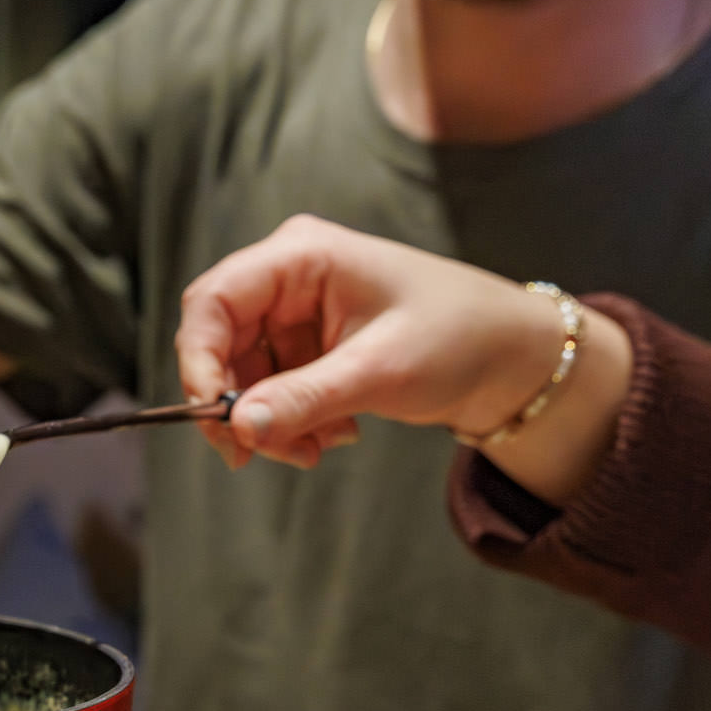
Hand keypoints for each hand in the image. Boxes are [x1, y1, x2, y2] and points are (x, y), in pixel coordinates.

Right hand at [176, 216, 632, 500]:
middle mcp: (289, 276)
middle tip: (254, 455)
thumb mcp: (380, 371)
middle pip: (220, 342)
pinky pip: (271, 391)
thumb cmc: (458, 338)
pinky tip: (336, 434)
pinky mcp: (308, 347)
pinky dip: (291, 422)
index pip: (214, 300)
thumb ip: (305, 398)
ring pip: (242, 376)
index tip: (212, 416)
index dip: (199, 359)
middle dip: (237, 404)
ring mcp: (296, 313)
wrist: (512, 358)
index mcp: (302, 254)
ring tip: (316, 450)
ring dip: (268, 423)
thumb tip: (238, 427)